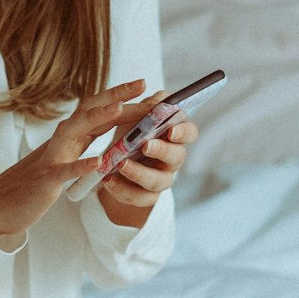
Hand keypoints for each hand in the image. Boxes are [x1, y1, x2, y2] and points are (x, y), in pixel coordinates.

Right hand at [0, 79, 153, 241]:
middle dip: (117, 96)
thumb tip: (109, 131)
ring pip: (75, 130)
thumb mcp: (64, 158)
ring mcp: (52, 157)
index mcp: (70, 136)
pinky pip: (64, 171)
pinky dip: (81, 165)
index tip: (146, 86)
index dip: (121, 96)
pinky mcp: (45, 180)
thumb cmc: (36, 182)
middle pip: (90, 111)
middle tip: (143, 84)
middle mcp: (61, 140)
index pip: (98, 110)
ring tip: (121, 108)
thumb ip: (83, 143)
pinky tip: (99, 163)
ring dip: (97, 118)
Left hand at [97, 93, 198, 227]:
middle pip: (177, 157)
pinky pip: (138, 197)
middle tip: (145, 146)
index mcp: (174, 135)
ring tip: (121, 164)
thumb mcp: (138, 115)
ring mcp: (161, 179)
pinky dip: (122, 189)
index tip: (171, 130)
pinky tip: (108, 180)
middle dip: (162, 150)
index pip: (190, 132)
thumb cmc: (131, 133)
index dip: (183, 132)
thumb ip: (150, 106)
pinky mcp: (145, 196)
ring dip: (139, 172)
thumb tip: (160, 100)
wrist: (115, 163)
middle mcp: (172, 158)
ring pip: (157, 180)